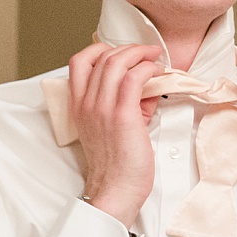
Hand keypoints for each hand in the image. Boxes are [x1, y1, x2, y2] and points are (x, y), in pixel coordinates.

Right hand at [69, 41, 161, 228]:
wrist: (116, 188)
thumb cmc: (117, 162)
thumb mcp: (113, 125)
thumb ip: (126, 101)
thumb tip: (148, 83)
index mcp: (78, 104)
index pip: (78, 61)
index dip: (100, 49)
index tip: (122, 52)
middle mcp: (86, 103)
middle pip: (102, 57)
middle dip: (129, 48)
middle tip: (148, 51)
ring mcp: (101, 108)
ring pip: (116, 62)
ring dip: (140, 54)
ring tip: (155, 57)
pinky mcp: (122, 116)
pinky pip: (133, 78)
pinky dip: (148, 68)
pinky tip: (158, 73)